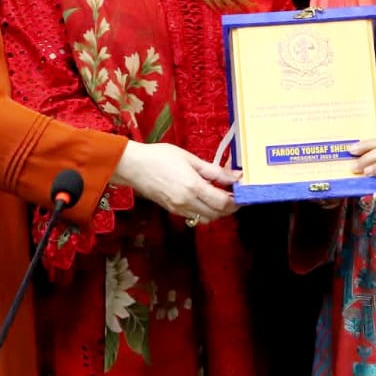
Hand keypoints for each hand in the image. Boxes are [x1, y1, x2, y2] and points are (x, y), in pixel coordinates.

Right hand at [110, 141, 237, 223]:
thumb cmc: (160, 157)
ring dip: (217, 212)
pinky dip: (204, 212)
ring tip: (220, 197)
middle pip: (217, 214)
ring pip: (206, 219)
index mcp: (193, 187)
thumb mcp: (190, 159)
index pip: (223, 203)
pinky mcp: (172, 210)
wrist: (134, 166)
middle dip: (229, 208)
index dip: (236, 201)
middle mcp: (187, 202)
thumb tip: (234, 176)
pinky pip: (193, 217)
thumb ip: (214, 170)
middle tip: (234, 196)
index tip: (241, 193)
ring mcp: (178, 208)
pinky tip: (204, 199)